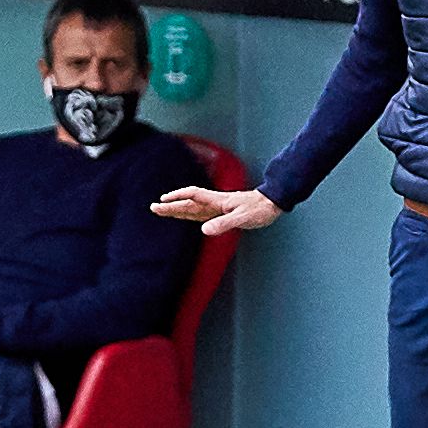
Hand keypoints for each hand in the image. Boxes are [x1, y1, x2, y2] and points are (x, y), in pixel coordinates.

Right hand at [151, 187, 282, 236]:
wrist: (273, 202)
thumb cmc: (259, 209)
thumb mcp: (242, 218)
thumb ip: (224, 224)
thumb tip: (204, 230)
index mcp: (217, 201)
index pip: (193, 196)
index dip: (178, 197)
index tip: (163, 200)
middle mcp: (215, 203)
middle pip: (189, 203)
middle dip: (171, 205)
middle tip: (154, 208)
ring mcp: (218, 208)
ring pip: (193, 208)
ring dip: (178, 209)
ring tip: (162, 210)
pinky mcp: (223, 213)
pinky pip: (202, 214)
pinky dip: (190, 214)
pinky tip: (184, 216)